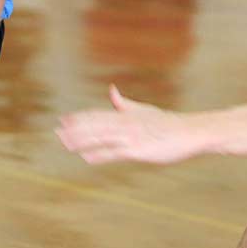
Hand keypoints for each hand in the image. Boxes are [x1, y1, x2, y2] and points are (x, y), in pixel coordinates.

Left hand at [55, 85, 203, 164]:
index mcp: (126, 115)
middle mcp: (125, 123)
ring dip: (82, 140)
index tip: (63, 120)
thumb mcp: (143, 110)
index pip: (97, 115)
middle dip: (75, 129)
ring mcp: (131, 136)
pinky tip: (86, 157)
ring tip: (65, 143)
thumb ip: (124, 103)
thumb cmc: (168, 123)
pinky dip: (99, 154)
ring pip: (101, 137)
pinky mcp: (138, 149)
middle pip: (95, 125)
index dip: (79, 118)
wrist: (189, 132)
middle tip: (56, 131)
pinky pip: (114, 152)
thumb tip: (111, 90)